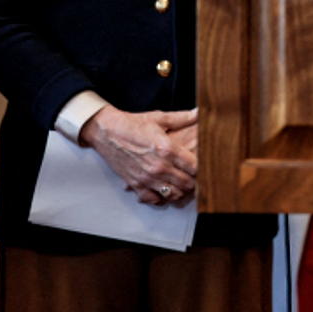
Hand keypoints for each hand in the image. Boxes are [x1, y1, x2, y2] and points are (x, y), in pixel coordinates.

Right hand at [80, 106, 198, 205]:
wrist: (106, 131)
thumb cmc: (133, 124)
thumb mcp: (160, 118)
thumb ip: (183, 117)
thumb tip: (200, 112)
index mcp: (168, 149)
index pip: (195, 167)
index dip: (204, 168)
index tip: (206, 165)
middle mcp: (159, 167)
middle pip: (187, 183)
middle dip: (195, 181)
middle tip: (197, 176)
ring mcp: (146, 178)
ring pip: (172, 194)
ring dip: (180, 191)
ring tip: (182, 184)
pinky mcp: (135, 184)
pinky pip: (152, 199)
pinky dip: (160, 197)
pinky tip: (163, 189)